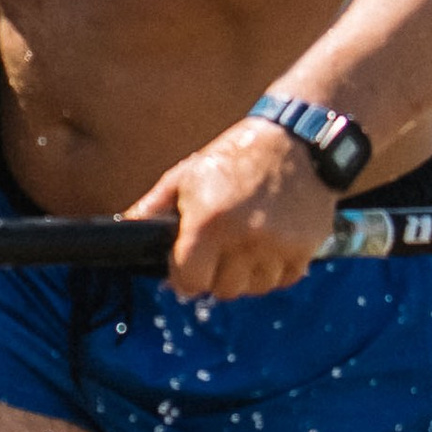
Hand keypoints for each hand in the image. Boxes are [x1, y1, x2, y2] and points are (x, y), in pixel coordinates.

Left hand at [128, 119, 337, 299]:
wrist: (297, 142)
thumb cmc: (234, 157)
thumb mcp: (186, 175)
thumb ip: (153, 207)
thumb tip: (126, 230)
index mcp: (209, 221)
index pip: (189, 281)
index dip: (183, 276)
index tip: (186, 266)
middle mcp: (245, 238)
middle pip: (223, 290)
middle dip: (215, 275)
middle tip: (217, 250)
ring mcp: (278, 246)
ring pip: (253, 289)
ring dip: (245, 275)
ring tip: (244, 244)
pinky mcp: (305, 249)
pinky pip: (282, 281)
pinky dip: (273, 270)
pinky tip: (268, 244)